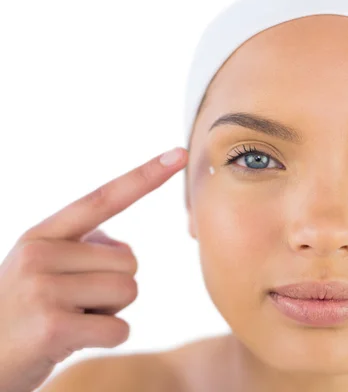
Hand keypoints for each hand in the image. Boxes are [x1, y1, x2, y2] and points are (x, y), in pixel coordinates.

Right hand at [0, 147, 187, 391]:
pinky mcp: (53, 326)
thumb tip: (122, 245)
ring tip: (70, 320)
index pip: (102, 198)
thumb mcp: (38, 270)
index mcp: (41, 235)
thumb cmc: (19, 316)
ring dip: (110, 313)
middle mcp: (40, 254)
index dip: (145, 176)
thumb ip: (80, 248)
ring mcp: (44, 289)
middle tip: (73, 305)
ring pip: (129, 290)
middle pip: (130, 260)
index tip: (180, 154)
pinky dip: (107, 338)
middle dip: (114, 287)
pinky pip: (120, 328)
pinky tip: (71, 342)